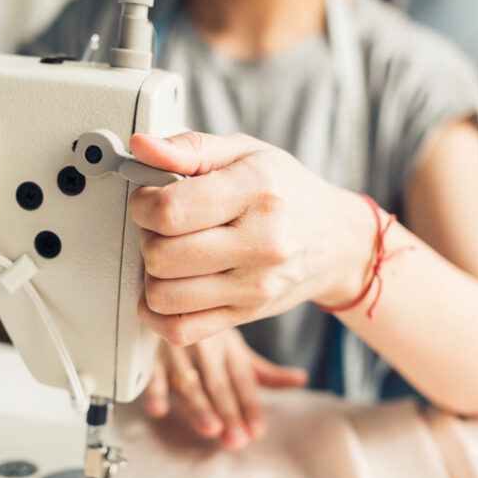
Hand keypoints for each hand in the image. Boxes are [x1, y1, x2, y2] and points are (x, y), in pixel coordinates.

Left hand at [130, 131, 375, 346]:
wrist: (336, 241)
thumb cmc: (288, 192)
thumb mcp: (245, 153)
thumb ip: (189, 149)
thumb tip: (141, 148)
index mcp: (256, 192)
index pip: (171, 211)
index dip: (143, 205)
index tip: (149, 200)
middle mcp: (260, 243)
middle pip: (161, 256)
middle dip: (147, 237)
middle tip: (163, 227)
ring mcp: (253, 286)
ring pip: (164, 296)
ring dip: (153, 275)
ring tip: (171, 255)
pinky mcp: (246, 315)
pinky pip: (180, 330)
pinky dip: (159, 313)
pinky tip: (168, 289)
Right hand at [139, 328, 307, 447]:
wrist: (175, 299)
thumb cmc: (208, 331)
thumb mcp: (238, 350)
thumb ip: (265, 373)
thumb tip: (300, 379)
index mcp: (230, 349)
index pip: (243, 382)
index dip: (250, 406)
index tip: (256, 430)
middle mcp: (206, 351)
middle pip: (218, 387)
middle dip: (228, 413)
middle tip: (236, 439)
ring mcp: (177, 353)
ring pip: (188, 383)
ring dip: (197, 406)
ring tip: (210, 428)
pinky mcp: (151, 357)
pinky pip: (151, 374)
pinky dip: (153, 391)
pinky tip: (158, 409)